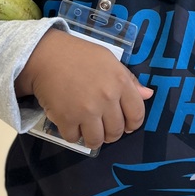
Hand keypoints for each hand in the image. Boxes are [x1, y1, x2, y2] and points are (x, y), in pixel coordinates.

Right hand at [16, 28, 152, 149]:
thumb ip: (129, 80)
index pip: (137, 115)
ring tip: (87, 130)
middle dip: (111, 133)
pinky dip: (73, 135)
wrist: (46, 55)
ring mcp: (87, 110)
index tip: (126, 125)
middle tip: (103, 127)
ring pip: (97, 140)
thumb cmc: (79, 55)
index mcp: (120, 82)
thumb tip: (148, 95)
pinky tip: (71, 124)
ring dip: (93, 138)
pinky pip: (74, 139)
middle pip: (117, 131)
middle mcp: (107, 98)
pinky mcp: (66, 119)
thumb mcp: (109, 61)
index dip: (132, 124)